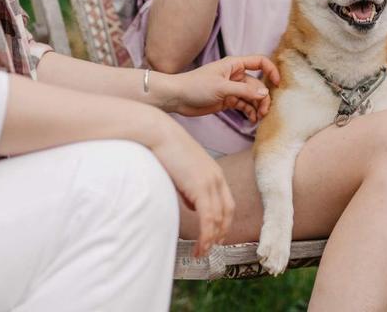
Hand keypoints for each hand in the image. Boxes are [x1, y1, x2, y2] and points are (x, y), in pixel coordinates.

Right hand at [147, 116, 234, 256]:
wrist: (159, 134)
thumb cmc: (166, 151)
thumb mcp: (184, 173)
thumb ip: (191, 189)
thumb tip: (192, 205)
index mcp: (215, 174)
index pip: (227, 204)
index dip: (224, 222)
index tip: (217, 236)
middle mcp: (217, 178)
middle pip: (227, 213)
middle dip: (220, 233)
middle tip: (210, 249)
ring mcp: (211, 182)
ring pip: (218, 219)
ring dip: (211, 239)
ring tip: (202, 252)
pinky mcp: (201, 187)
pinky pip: (208, 218)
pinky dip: (206, 235)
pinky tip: (200, 246)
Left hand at [162, 56, 280, 121]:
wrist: (176, 98)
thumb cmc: (195, 86)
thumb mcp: (222, 88)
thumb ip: (244, 91)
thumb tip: (265, 94)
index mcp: (234, 65)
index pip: (259, 62)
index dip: (271, 71)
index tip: (278, 84)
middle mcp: (236, 75)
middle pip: (258, 84)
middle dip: (263, 97)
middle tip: (264, 112)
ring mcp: (232, 89)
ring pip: (252, 96)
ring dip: (258, 106)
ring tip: (259, 118)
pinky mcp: (227, 100)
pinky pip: (244, 105)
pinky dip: (249, 112)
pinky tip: (252, 120)